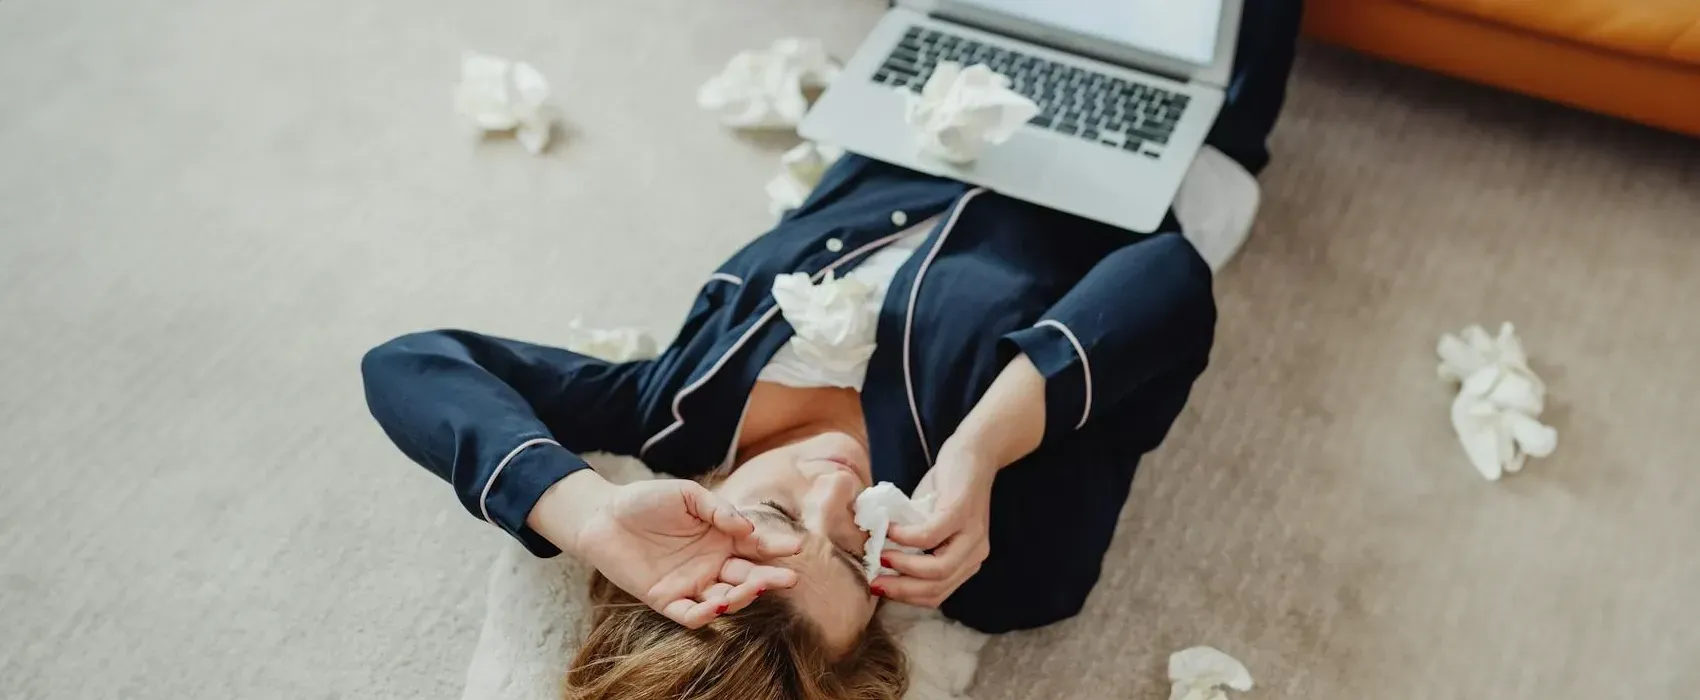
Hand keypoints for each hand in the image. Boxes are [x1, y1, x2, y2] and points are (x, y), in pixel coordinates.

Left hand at [549, 476, 802, 627]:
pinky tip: (717, 604)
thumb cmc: (646, 500)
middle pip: (748, 575)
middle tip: (789, 578)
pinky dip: (705, 614)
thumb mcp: (687, 494)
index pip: (756, 545)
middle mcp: (712, 563)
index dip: (776, 546)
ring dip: (742, 596)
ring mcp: (691, 583)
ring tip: (754, 588)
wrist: (602, 516)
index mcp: (722, 536)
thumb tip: (748, 529)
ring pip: (725, 597)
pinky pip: (689, 614)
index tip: (796, 547)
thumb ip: (718, 510)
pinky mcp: (666, 600)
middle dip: (770, 578)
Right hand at [874, 445, 997, 606]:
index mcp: (966, 562)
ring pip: (938, 570)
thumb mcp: (928, 524)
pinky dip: (905, 537)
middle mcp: (974, 554)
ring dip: (903, 567)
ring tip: (880, 555)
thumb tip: (879, 563)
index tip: (877, 588)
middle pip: (936, 588)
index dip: (904, 597)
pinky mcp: (962, 512)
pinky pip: (930, 536)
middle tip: (873, 581)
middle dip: (900, 590)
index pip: (935, 595)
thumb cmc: (944, 489)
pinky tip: (889, 529)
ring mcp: (971, 534)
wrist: (973, 451)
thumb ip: (912, 546)